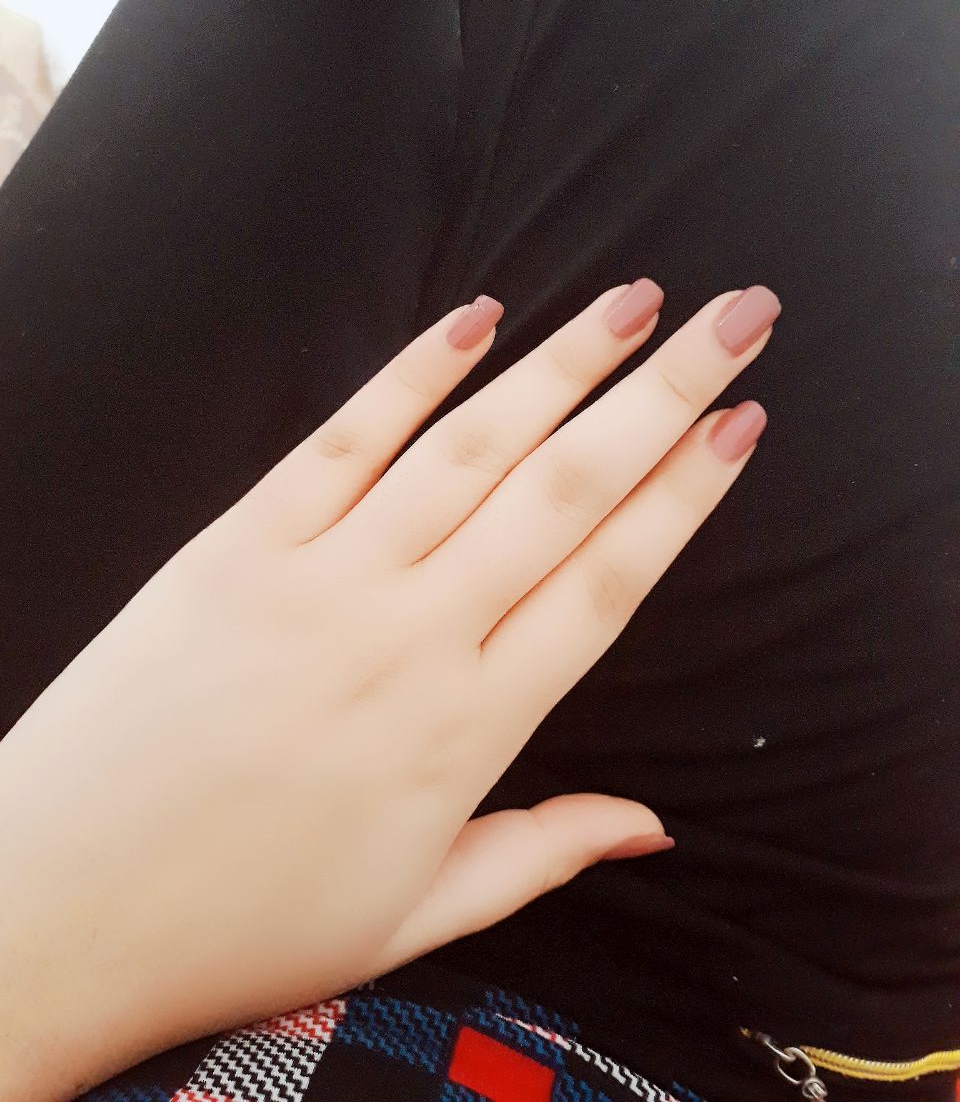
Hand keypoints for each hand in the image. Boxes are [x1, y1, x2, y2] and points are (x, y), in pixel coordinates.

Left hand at [0, 281, 778, 1099]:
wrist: (53, 908)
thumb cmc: (239, 924)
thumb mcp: (413, 915)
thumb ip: (543, 853)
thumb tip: (653, 825)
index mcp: (466, 730)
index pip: (608, 584)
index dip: (685, 497)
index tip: (741, 424)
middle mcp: (410, 637)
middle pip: (565, 493)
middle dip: (663, 395)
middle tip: (735, 320)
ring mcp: (322, 579)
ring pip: (470, 449)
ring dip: (562, 366)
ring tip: (634, 301)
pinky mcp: (239, 545)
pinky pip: (343, 440)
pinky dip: (411, 373)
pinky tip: (474, 318)